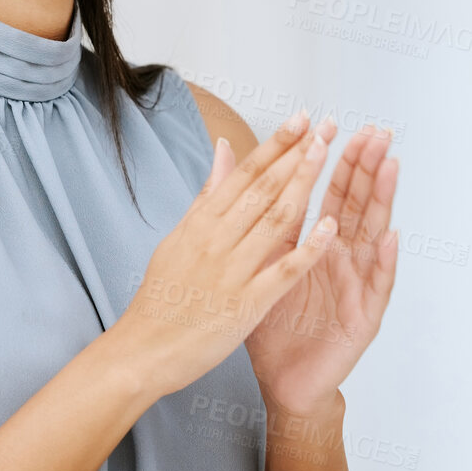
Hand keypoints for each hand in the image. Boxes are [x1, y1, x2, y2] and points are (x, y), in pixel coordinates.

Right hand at [116, 113, 338, 397]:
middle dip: (297, 154)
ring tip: (327, 156)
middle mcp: (215, 241)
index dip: (276, 145)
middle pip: (263, 189)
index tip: (302, 119)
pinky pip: (281, 272)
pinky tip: (329, 227)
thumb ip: (208, 195)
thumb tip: (225, 149)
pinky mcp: (245, 306)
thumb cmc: (160, 298)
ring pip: (274, 220)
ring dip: (303, 184)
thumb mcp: (178, 237)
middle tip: (327, 126)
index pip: (244, 175)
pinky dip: (306, 249)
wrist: (142, 350)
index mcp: (200, 223)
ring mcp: (231, 272)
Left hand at [238, 119, 398, 414]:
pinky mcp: (364, 317)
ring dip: (383, 201)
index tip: (333, 124)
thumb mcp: (259, 266)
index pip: (327, 194)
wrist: (282, 381)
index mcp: (316, 245)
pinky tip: (390, 238)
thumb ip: (257, 222)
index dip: (331, 160)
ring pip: (373, 235)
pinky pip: (377, 286)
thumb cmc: (273, 325)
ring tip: (390, 166)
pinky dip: (384, 262)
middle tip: (375, 132)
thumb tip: (242, 179)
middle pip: (356, 206)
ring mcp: (357, 286)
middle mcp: (342, 259)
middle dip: (365, 168)